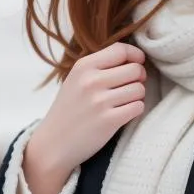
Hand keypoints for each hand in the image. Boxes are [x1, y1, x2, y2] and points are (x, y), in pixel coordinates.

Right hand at [24, 41, 146, 193]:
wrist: (53, 143)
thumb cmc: (69, 110)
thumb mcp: (76, 80)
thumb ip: (100, 67)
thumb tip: (136, 60)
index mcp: (83, 66)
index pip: (120, 50)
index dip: (136, 56)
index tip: (138, 63)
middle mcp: (91, 81)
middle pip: (136, 70)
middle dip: (139, 79)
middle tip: (129, 88)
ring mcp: (100, 101)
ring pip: (140, 89)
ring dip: (137, 97)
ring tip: (124, 103)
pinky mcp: (109, 121)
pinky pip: (138, 107)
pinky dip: (135, 110)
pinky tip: (123, 114)